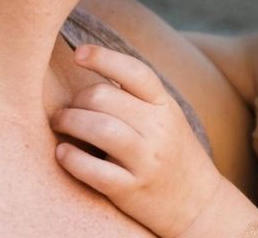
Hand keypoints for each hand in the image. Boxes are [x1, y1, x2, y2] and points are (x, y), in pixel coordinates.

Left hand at [52, 44, 223, 236]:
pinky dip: (71, 158)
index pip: (134, 71)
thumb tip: (93, 68)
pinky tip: (62, 153)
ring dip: (69, 121)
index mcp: (165, 106)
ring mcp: (146, 160)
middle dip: (76, 100)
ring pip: (99, 127)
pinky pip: (94, 170)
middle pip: (104, 97)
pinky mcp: (131, 190)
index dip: (103, 57)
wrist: (198, 203)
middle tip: (66, 109)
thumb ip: (136, 97)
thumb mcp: (166, 118)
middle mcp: (158, 129)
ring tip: (60, 124)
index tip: (78, 53)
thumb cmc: (172, 153)